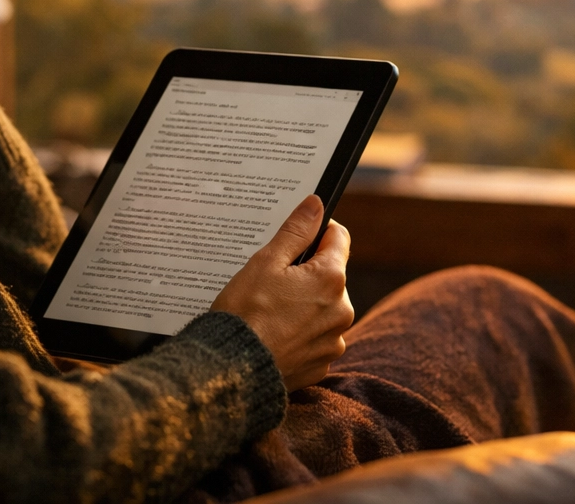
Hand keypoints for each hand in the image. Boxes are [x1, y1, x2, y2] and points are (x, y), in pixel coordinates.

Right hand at [211, 196, 353, 391]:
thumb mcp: (265, 261)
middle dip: (307, 273)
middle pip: (331, 276)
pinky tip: (274, 333)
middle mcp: (342, 311)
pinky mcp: (322, 365)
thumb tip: (316, 204)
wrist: (232, 370)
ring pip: (324, 308)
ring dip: (305, 304)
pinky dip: (300, 332)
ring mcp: (333, 341)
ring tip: (270, 310)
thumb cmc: (244, 312)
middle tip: (272, 280)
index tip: (296, 238)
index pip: (339, 238)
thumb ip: (295, 231)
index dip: (316, 232)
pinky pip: (316, 338)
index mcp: (331, 279)